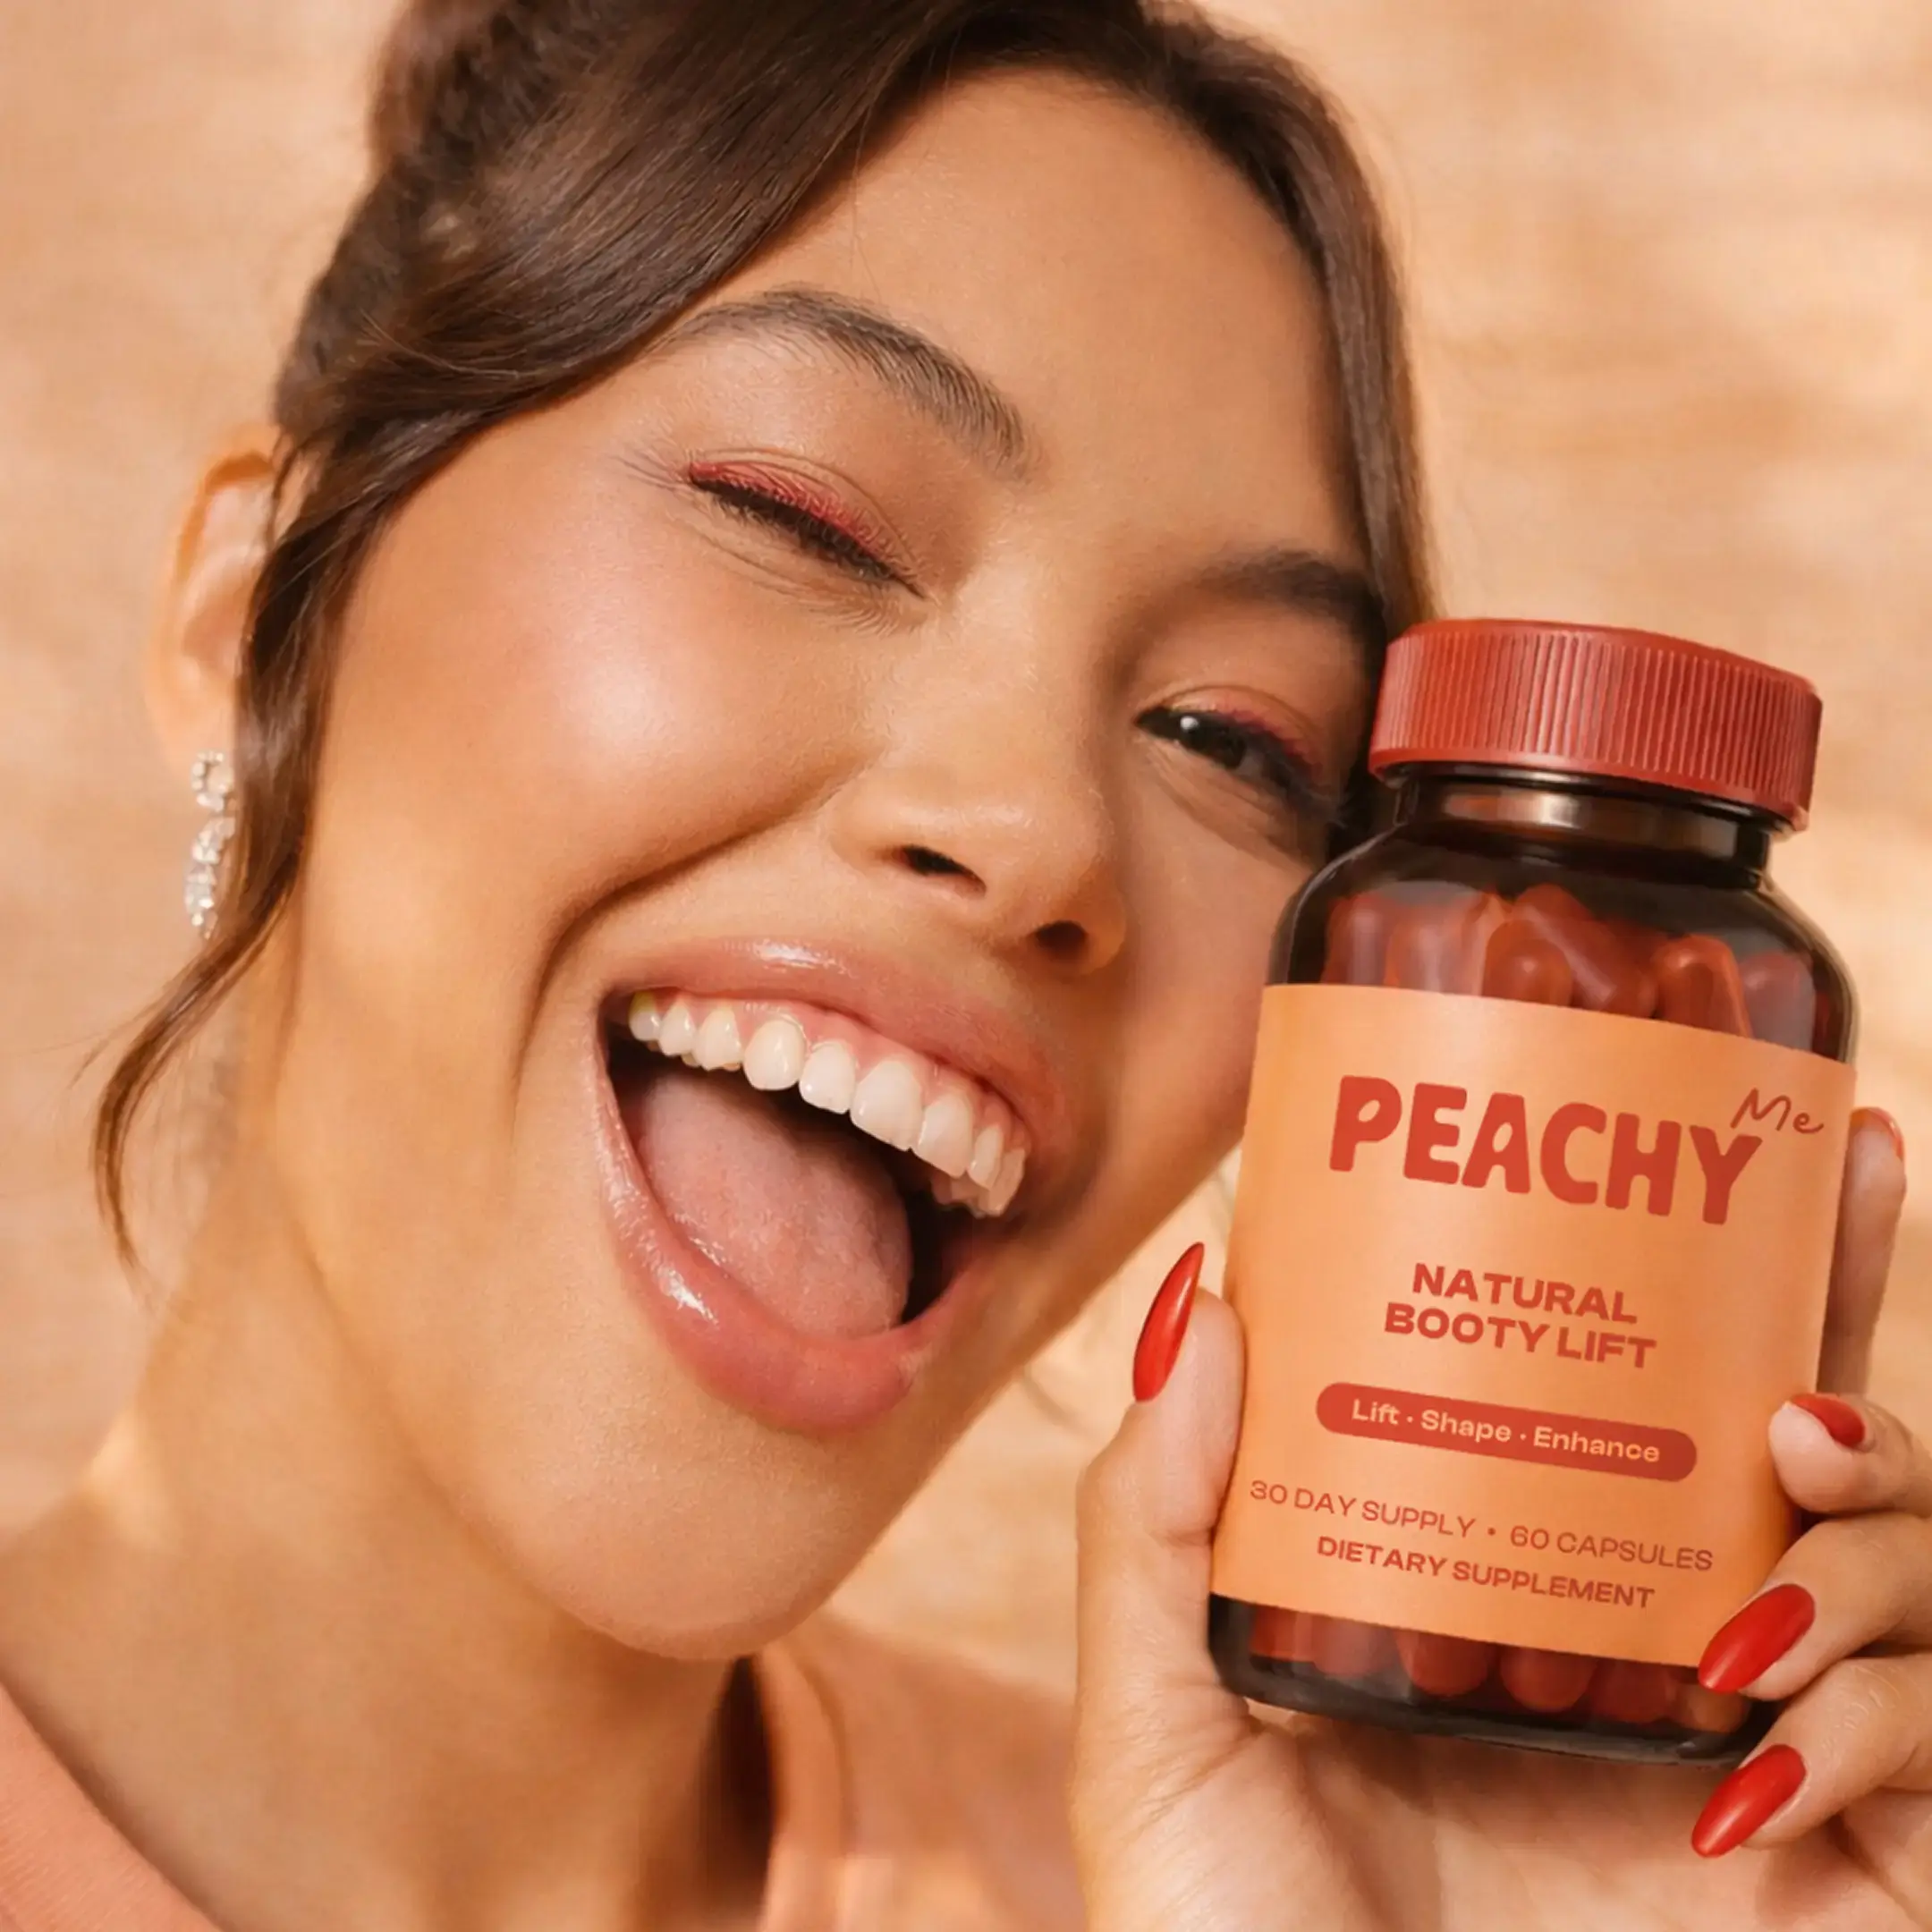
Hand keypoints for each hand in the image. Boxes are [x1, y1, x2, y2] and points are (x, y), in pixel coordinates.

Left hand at [1071, 1108, 1922, 1929]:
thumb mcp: (1161, 1728)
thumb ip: (1155, 1525)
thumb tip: (1200, 1294)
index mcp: (1524, 1599)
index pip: (1625, 1398)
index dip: (1679, 1267)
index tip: (1691, 1129)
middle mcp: (1664, 1660)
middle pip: (1805, 1438)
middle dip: (1840, 1293)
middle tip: (1844, 1161)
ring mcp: (1779, 1768)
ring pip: (1920, 1566)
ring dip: (1879, 1501)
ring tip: (1785, 1464)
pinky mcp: (1868, 1885)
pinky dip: (1891, 1711)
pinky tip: (1761, 1733)